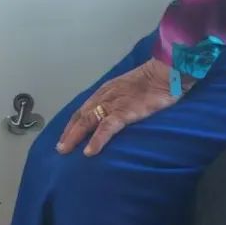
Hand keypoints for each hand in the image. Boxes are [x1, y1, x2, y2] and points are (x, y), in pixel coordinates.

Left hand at [56, 59, 184, 156]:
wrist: (166, 73)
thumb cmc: (153, 82)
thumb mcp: (130, 90)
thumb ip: (120, 100)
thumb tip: (114, 114)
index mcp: (106, 91)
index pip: (84, 109)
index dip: (73, 123)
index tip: (65, 136)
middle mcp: (104, 96)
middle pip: (80, 116)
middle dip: (68, 132)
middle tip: (60, 149)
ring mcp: (113, 104)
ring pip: (87, 121)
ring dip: (74, 136)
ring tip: (65, 150)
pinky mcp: (124, 112)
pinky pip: (106, 128)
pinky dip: (96, 140)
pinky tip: (89, 152)